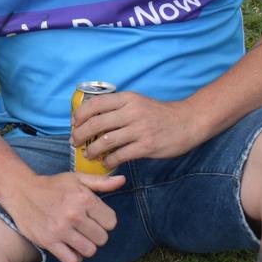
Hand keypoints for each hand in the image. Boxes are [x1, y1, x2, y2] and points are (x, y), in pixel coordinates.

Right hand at [1, 171, 125, 261]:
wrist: (20, 191)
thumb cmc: (51, 186)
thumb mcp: (76, 178)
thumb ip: (101, 182)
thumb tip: (123, 180)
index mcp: (84, 198)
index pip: (111, 222)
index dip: (104, 221)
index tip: (92, 217)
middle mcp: (73, 214)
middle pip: (102, 238)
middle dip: (95, 234)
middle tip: (83, 228)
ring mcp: (60, 229)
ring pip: (90, 251)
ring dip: (85, 246)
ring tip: (76, 237)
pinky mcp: (48, 241)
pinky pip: (72, 260)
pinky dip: (73, 256)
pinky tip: (68, 246)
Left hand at [71, 91, 201, 167]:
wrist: (188, 122)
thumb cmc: (159, 113)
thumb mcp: (137, 102)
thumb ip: (118, 107)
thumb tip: (92, 117)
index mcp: (127, 98)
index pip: (95, 104)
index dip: (80, 115)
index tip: (74, 124)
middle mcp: (132, 112)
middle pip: (96, 123)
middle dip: (80, 135)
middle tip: (75, 142)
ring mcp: (140, 129)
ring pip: (105, 141)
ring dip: (92, 150)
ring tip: (88, 154)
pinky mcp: (147, 146)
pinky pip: (120, 155)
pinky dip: (109, 161)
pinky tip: (106, 163)